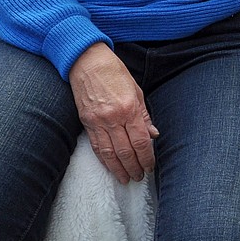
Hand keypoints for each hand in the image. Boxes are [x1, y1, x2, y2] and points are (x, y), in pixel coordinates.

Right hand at [69, 44, 158, 182]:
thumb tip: (153, 135)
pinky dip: (103, 159)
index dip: (146, 158)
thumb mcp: (136, 91)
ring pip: (109, 153)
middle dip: (134, 167)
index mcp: (129, 109)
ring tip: (125, 178)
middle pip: (126, 151)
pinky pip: (96, 146)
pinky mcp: (86, 122)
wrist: (87, 61)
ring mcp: (98, 121)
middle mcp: (113, 118)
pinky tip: (110, 167)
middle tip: (139, 177)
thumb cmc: (114, 72)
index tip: (150, 166)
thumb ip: (144, 115)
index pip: (141, 142)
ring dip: (118, 169)